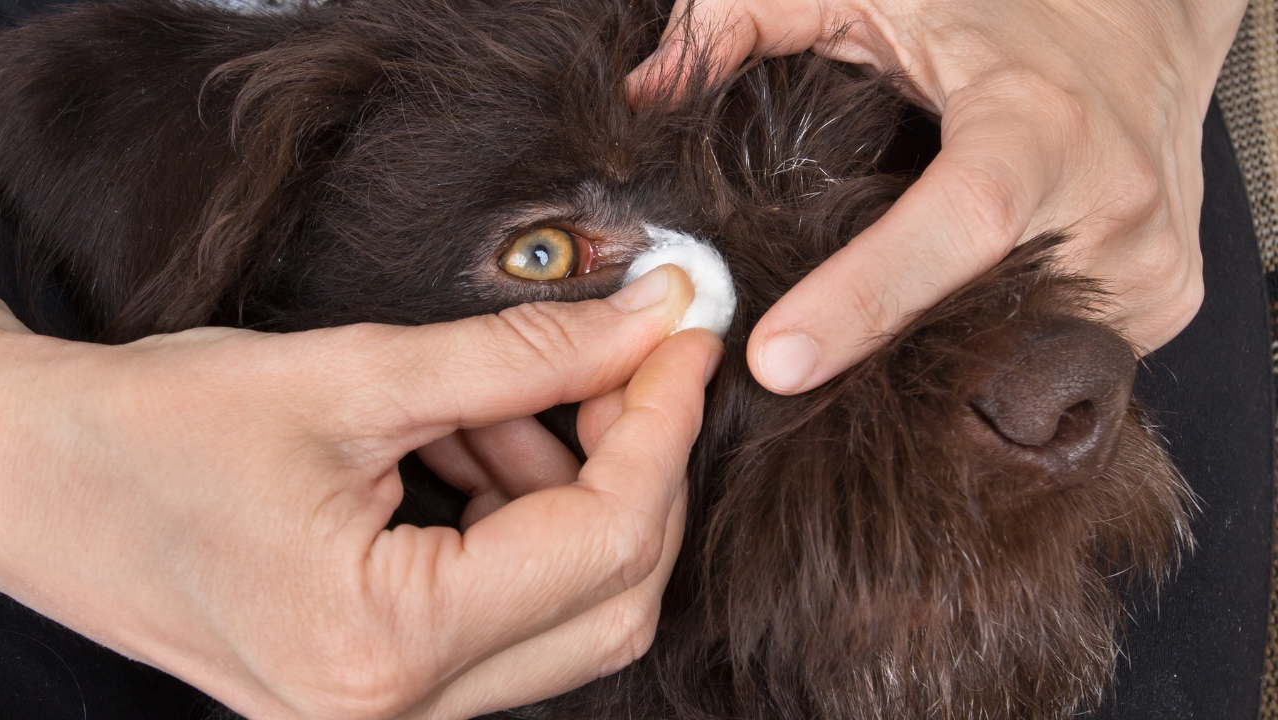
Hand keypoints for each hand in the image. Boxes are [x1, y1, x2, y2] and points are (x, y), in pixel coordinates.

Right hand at [0, 265, 722, 719]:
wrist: (39, 482)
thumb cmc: (155, 430)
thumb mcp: (354, 374)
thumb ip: (524, 354)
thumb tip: (648, 322)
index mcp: (386, 644)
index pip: (605, 539)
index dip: (663, 427)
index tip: (683, 341)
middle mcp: (398, 713)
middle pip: (611, 595)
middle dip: (634, 465)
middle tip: (622, 362)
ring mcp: (392, 714)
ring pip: (571, 609)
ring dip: (570, 491)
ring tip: (504, 401)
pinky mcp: (382, 686)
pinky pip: (509, 612)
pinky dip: (521, 523)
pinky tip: (474, 444)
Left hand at [628, 0, 1245, 392]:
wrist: (1144, 24)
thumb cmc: (1004, 7)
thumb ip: (753, 22)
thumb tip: (648, 91)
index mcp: (1038, 124)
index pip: (959, 225)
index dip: (867, 297)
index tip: (779, 358)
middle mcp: (1112, 203)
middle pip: (977, 319)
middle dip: (883, 352)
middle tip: (796, 356)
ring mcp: (1148, 266)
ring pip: (1017, 352)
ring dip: (939, 355)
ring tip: (877, 330)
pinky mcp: (1163, 300)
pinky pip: (1060, 351)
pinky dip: (995, 346)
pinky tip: (961, 318)